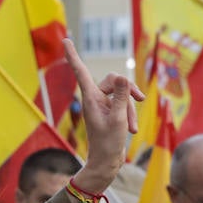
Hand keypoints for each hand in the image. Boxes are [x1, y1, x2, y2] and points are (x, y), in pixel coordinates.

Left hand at [65, 39, 144, 196]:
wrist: (107, 163)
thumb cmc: (108, 143)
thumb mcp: (118, 118)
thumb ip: (120, 96)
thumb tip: (121, 77)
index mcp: (90, 98)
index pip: (81, 71)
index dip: (73, 55)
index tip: (65, 39)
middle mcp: (94, 98)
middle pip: (113, 80)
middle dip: (127, 92)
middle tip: (137, 104)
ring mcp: (102, 105)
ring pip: (122, 94)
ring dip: (130, 109)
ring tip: (131, 128)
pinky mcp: (111, 111)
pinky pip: (124, 104)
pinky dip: (129, 115)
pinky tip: (131, 130)